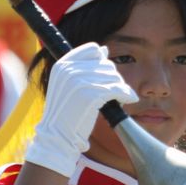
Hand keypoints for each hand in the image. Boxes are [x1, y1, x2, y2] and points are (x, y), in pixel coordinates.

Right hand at [24, 42, 137, 176]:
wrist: (57, 136)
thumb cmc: (65, 112)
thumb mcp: (69, 84)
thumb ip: (85, 66)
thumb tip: (104, 49)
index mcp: (62, 64)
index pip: (93, 49)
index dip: (102, 62)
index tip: (104, 77)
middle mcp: (69, 70)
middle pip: (106, 64)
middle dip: (113, 78)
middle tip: (112, 93)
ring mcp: (79, 82)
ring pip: (114, 76)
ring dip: (119, 88)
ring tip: (116, 99)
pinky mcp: (91, 95)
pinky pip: (117, 89)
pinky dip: (126, 94)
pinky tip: (128, 99)